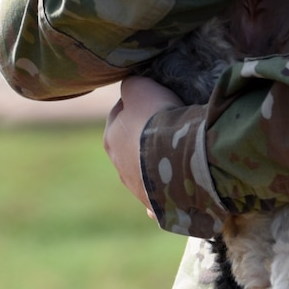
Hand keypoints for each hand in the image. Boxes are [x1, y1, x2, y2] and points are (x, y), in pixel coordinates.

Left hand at [104, 75, 182, 214]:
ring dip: (154, 164)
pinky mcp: (156, 203)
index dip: (134, 104)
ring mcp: (137, 187)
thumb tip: (130, 87)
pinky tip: (172, 190)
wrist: (177, 157)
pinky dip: (163, 193)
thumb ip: (131, 85)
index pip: (119, 114)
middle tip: (166, 126)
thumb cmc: (156, 118)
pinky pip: (159, 197)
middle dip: (143, 137)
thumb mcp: (140, 87)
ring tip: (175, 154)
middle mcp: (119, 165)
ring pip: (143, 171)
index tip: (152, 99)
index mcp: (110, 138)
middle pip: (130, 145)